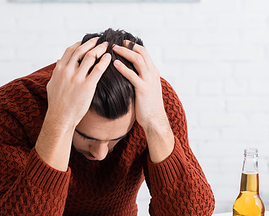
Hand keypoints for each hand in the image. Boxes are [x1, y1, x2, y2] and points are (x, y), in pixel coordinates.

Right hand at [46, 38, 110, 127]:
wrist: (60, 118)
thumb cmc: (56, 103)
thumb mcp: (52, 84)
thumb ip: (56, 72)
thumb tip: (58, 61)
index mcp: (59, 69)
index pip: (70, 50)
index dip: (80, 44)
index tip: (88, 41)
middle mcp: (67, 70)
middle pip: (81, 50)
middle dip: (92, 43)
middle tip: (100, 39)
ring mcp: (77, 78)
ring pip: (90, 56)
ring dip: (100, 49)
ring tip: (107, 46)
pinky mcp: (87, 86)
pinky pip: (98, 69)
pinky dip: (104, 61)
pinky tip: (109, 57)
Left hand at [113, 42, 173, 162]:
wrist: (155, 120)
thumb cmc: (147, 106)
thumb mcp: (146, 88)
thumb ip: (139, 78)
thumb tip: (127, 73)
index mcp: (153, 72)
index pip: (144, 52)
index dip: (132, 46)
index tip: (121, 43)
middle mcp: (152, 73)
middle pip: (141, 52)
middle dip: (127, 45)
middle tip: (115, 42)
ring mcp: (149, 80)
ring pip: (137, 60)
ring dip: (124, 52)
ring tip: (113, 49)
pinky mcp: (143, 89)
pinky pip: (132, 75)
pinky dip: (123, 68)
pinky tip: (114, 64)